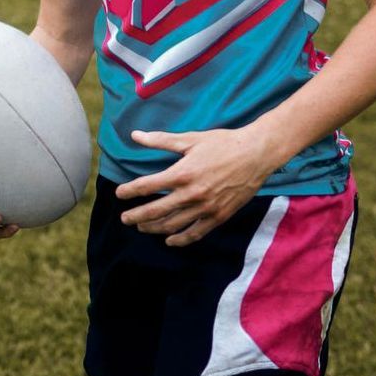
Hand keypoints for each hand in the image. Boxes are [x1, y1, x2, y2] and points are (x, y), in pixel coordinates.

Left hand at [116, 128, 276, 246]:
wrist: (256, 154)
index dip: (130, 191)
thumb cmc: (223, 143)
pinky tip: (169, 240)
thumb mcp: (191, 139)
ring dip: (153, 228)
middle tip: (125, 218)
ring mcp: (205, 208)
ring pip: (172, 225)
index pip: (147, 186)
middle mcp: (191, 193)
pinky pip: (195, 233)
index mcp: (182, 173)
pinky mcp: (218, 216)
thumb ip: (160, 140)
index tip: (120, 193)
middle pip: (155, 211)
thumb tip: (134, 135)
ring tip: (142, 226)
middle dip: (136, 216)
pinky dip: (179, 240)